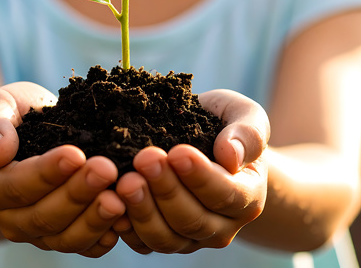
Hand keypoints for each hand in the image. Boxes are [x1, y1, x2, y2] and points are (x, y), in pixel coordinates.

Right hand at [0, 82, 125, 256]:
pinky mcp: (62, 238)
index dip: (46, 173)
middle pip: (43, 215)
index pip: (16, 186)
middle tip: (107, 170)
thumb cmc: (14, 117)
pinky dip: (104, 236)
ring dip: (94, 220)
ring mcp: (36, 233)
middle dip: (77, 194)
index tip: (75, 154)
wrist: (27, 139)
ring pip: (64, 238)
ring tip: (119, 200)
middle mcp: (9, 217)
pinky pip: (84, 247)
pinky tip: (126, 218)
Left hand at [112, 89, 269, 253]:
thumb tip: (230, 155)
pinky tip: (112, 203)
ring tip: (125, 181)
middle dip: (166, 190)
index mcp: (247, 197)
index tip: (177, 152)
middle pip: (193, 219)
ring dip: (143, 211)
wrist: (207, 144)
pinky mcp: (164, 240)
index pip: (226, 194)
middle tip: (144, 159)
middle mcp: (222, 226)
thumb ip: (248, 133)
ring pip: (167, 238)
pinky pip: (144, 244)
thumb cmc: (225, 126)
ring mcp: (192, 238)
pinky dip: (127, 229)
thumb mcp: (246, 116)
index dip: (200, 177)